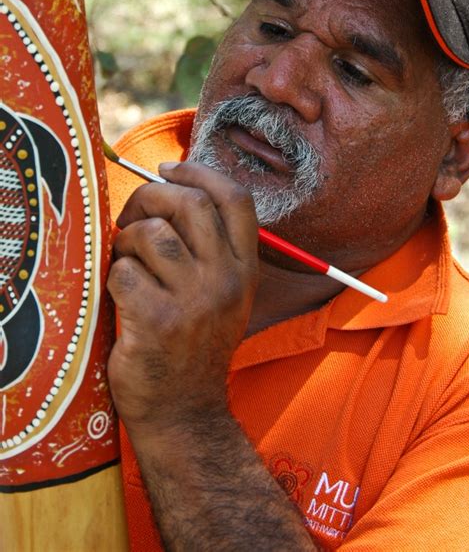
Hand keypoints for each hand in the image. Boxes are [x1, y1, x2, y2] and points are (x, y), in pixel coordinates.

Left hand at [106, 162, 258, 436]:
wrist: (185, 410)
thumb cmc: (195, 343)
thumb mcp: (223, 294)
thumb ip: (208, 247)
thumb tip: (168, 189)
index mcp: (245, 268)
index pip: (235, 199)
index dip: (199, 172)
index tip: (168, 168)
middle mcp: (227, 279)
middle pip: (190, 204)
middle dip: (150, 198)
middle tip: (132, 215)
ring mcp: (196, 301)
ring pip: (152, 235)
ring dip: (127, 239)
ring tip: (124, 259)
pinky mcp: (159, 321)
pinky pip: (124, 272)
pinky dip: (114, 276)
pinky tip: (121, 296)